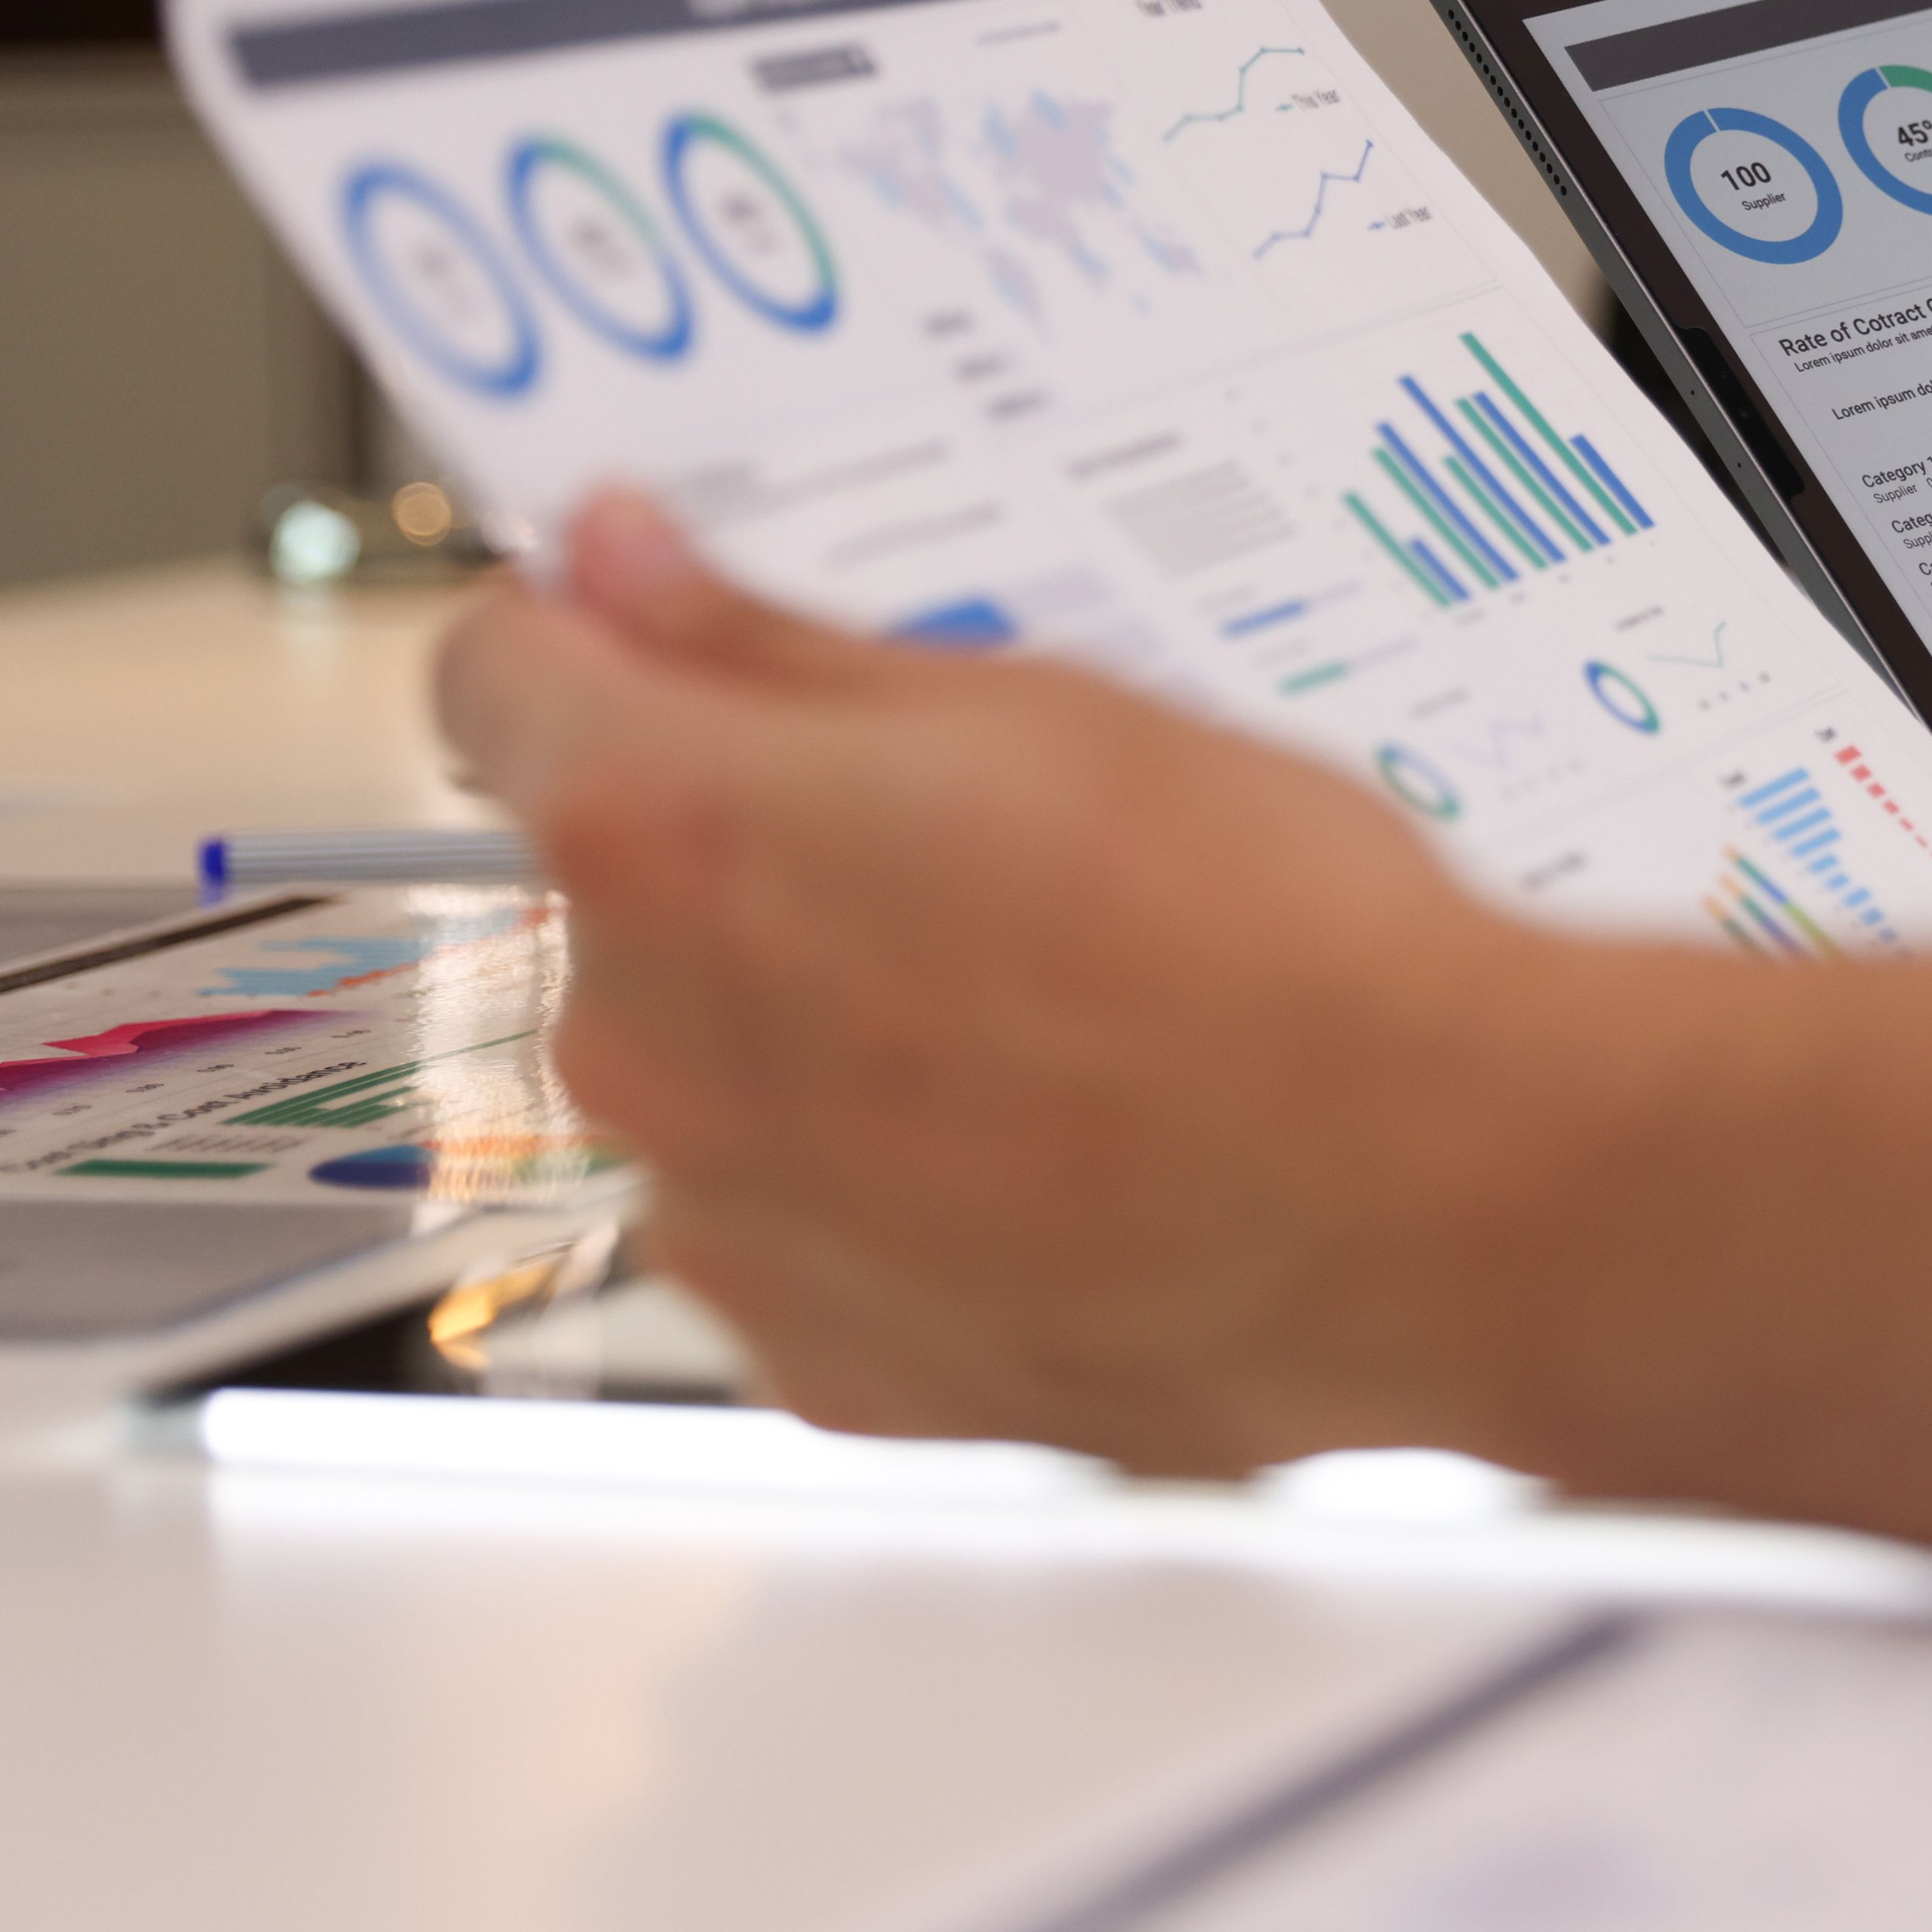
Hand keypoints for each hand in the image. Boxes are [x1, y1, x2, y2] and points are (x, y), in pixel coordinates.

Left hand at [436, 492, 1553, 1463]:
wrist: (1436, 1198)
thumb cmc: (1274, 949)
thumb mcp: (1038, 707)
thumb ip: (776, 646)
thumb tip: (625, 573)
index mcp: (668, 835)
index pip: (494, 675)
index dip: (587, 628)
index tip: (659, 620)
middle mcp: (647, 1047)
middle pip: (620, 886)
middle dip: (754, 843)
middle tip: (971, 830)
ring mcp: (726, 1222)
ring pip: (713, 1063)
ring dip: (823, 1020)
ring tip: (1053, 1003)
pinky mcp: (819, 1358)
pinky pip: (796, 1224)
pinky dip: (884, 1180)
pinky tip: (1053, 1138)